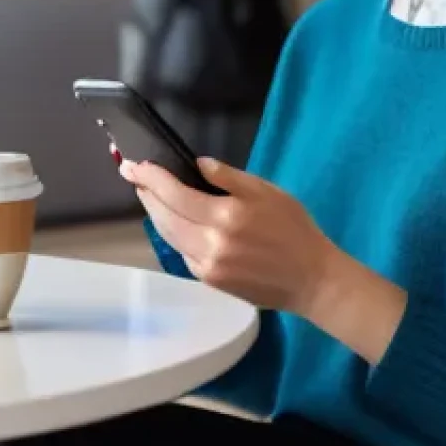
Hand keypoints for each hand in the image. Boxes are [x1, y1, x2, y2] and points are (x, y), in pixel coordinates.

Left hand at [119, 155, 408, 364]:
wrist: (312, 280)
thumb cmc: (294, 230)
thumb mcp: (267, 192)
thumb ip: (229, 177)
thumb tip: (197, 164)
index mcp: (225, 217)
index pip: (175, 194)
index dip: (151, 178)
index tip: (134, 165)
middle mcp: (211, 244)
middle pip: (164, 216)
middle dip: (146, 194)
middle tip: (133, 174)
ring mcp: (208, 267)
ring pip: (169, 236)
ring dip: (154, 213)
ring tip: (147, 194)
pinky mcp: (210, 282)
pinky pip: (183, 252)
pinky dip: (173, 233)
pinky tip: (172, 220)